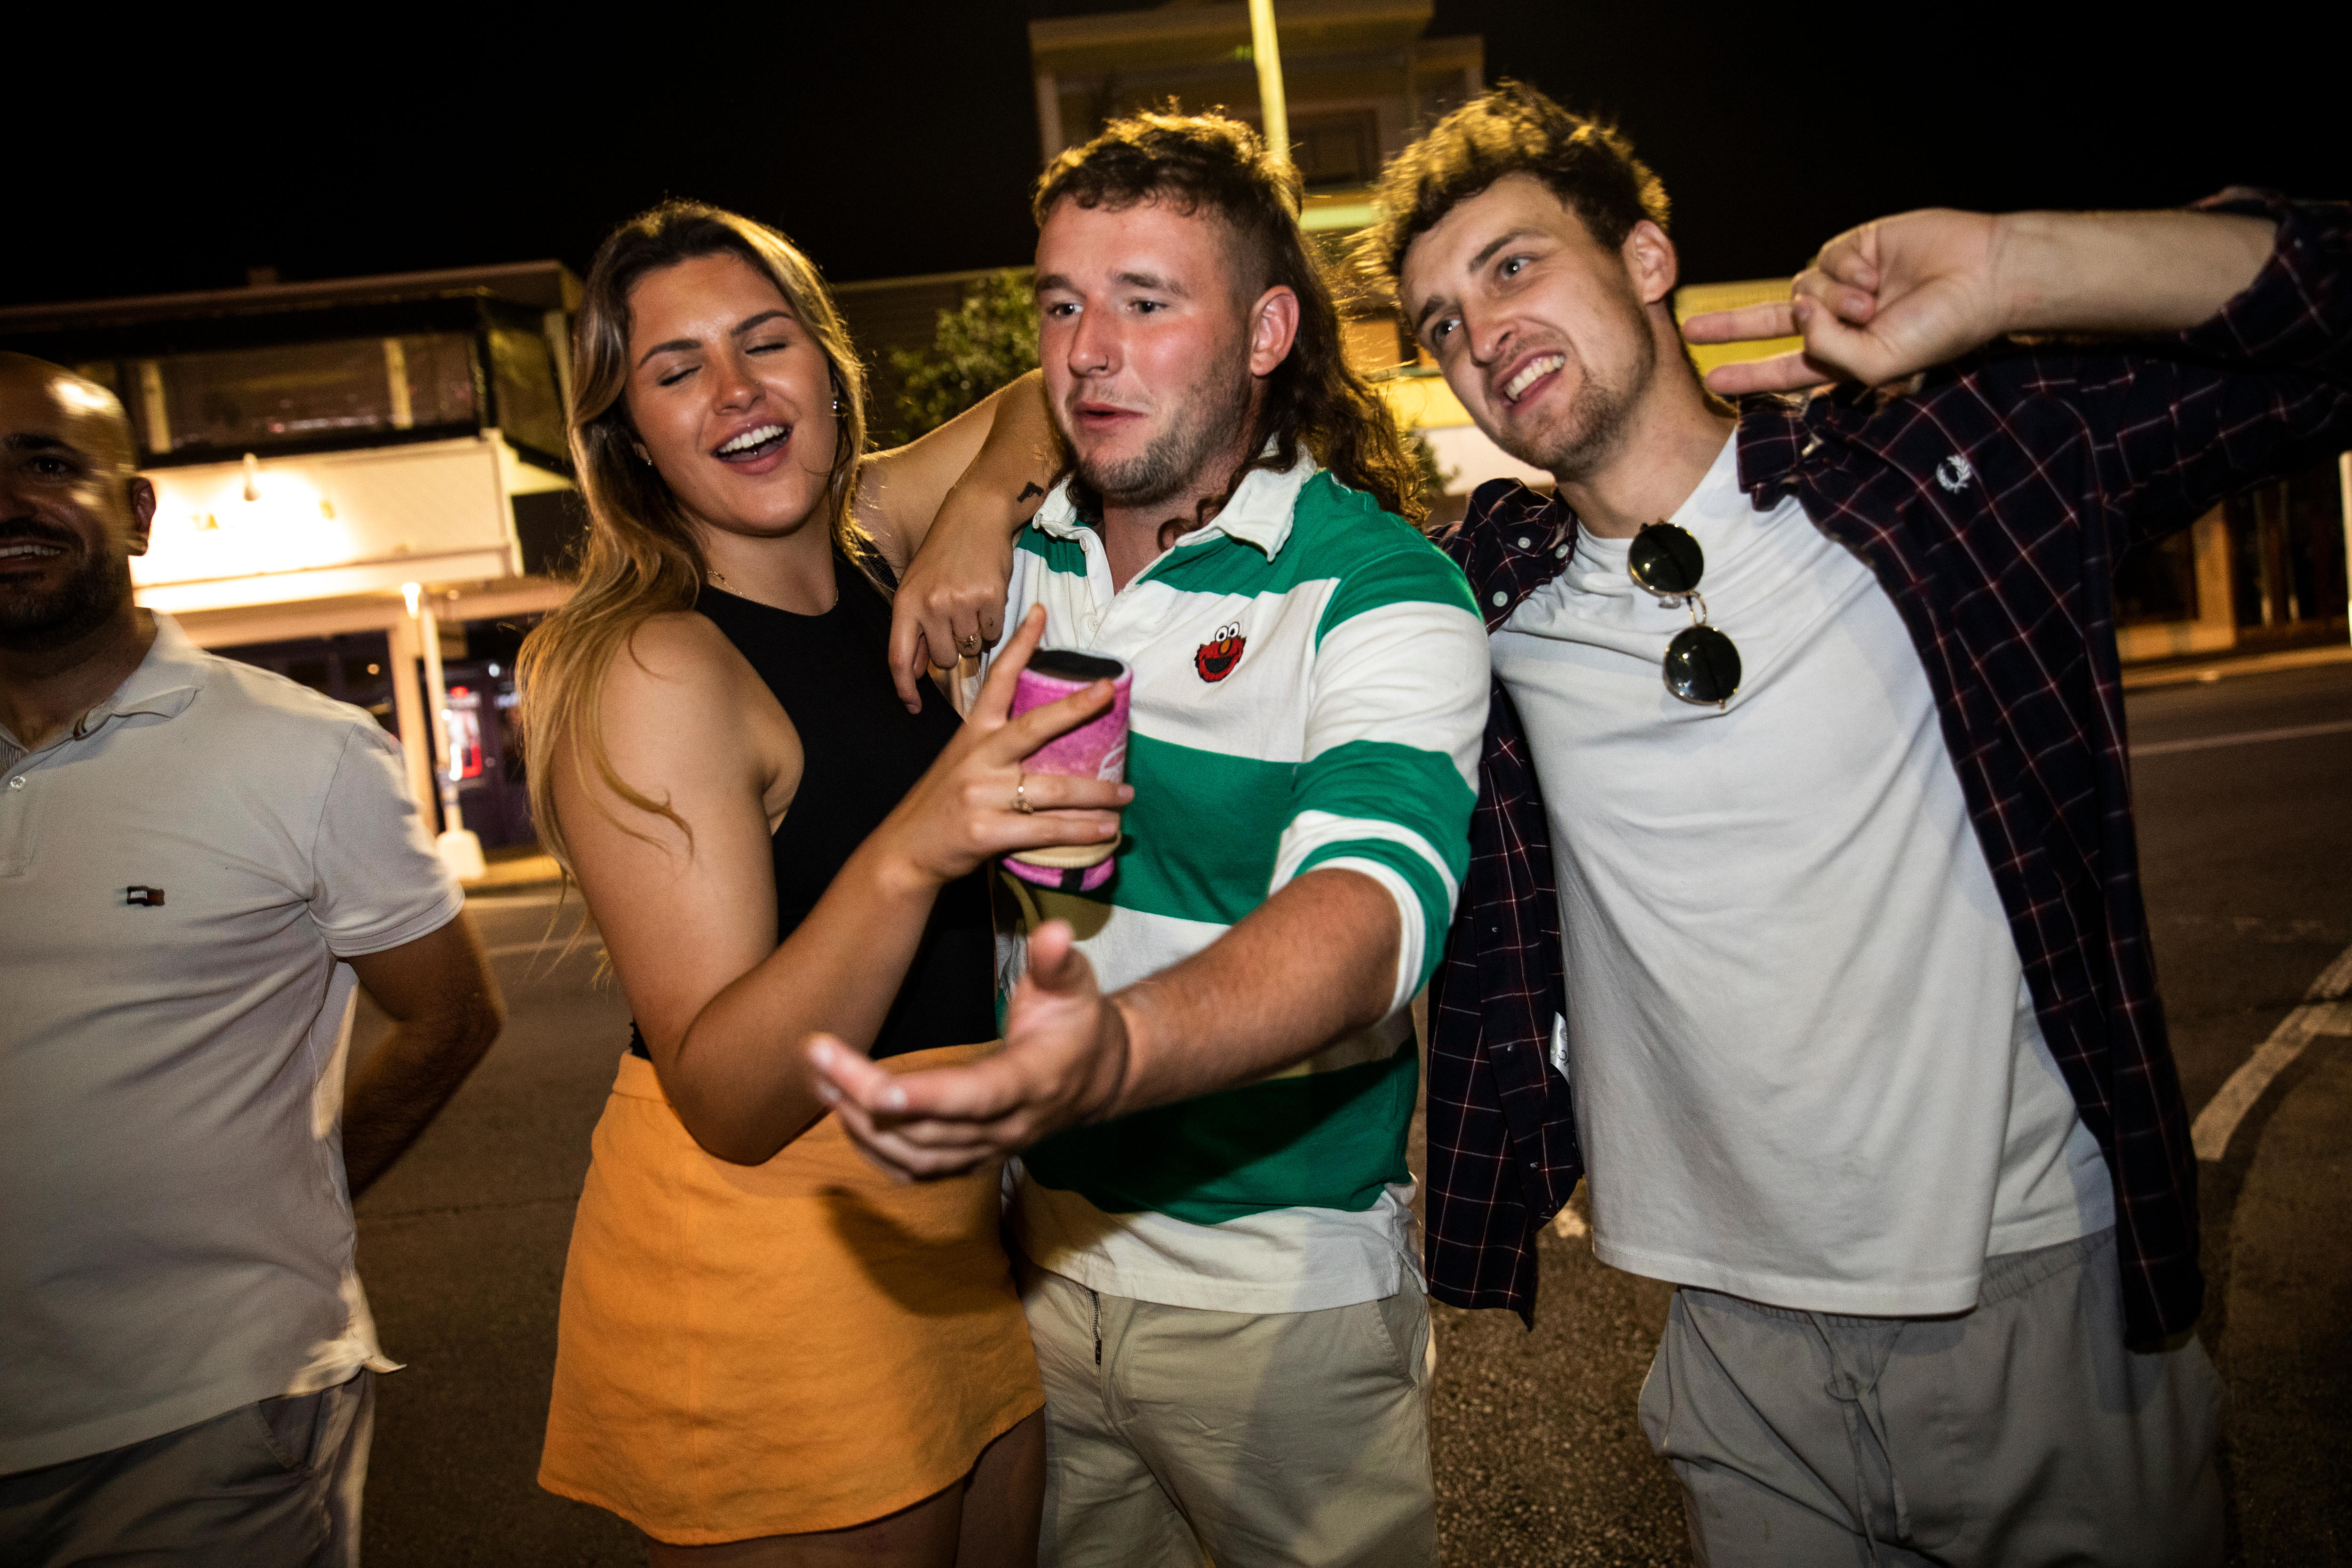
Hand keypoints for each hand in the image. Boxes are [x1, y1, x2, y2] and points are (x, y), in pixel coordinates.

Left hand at [809, 921, 1128, 1179]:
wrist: (1098, 1079)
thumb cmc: (1079, 1023)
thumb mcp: (1076, 985)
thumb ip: (1057, 961)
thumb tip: (1054, 929)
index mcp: (1033, 1082)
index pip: (974, 1097)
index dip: (923, 1096)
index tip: (871, 1086)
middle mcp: (1009, 1127)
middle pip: (928, 1129)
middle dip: (864, 1097)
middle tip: (814, 1054)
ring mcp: (988, 1151)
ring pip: (914, 1157)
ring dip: (859, 1124)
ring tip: (817, 1078)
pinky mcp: (971, 1160)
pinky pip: (916, 1171)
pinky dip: (873, 1151)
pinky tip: (841, 1114)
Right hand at [875, 605, 1128, 887]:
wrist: (905, 851)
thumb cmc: (943, 806)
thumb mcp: (962, 764)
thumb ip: (998, 750)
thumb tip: (1051, 739)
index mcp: (972, 734)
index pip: (997, 681)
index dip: (1019, 646)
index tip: (1041, 613)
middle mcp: (978, 758)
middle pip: (1033, 727)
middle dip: (1075, 707)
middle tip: (1108, 690)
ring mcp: (982, 795)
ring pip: (1054, 788)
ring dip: (1098, 793)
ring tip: (1127, 793)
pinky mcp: (988, 831)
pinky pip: (1047, 828)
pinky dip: (1082, 830)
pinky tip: (1108, 830)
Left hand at [888, 480, 1038, 710]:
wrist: (976, 514)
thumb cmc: (945, 553)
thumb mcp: (917, 587)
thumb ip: (914, 631)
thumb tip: (913, 673)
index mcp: (906, 604)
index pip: (899, 658)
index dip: (905, 689)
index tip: (913, 707)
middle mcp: (931, 605)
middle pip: (944, 658)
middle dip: (952, 648)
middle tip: (957, 618)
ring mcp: (961, 602)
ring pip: (971, 647)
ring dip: (975, 633)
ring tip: (972, 601)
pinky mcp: (992, 597)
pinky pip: (994, 632)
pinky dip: (993, 622)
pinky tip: (988, 597)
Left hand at [1686, 208, 2003, 395]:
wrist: (1984, 275)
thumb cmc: (1940, 329)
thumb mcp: (1879, 364)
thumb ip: (1828, 352)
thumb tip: (1796, 314)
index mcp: (1848, 356)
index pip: (1789, 369)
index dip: (1751, 375)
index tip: (1713, 381)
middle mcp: (1842, 320)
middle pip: (1772, 324)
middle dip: (1732, 326)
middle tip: (1691, 327)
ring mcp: (1846, 282)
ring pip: (1800, 293)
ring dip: (1831, 302)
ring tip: (1873, 303)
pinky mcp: (1854, 247)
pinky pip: (1822, 262)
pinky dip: (1843, 273)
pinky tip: (1876, 276)